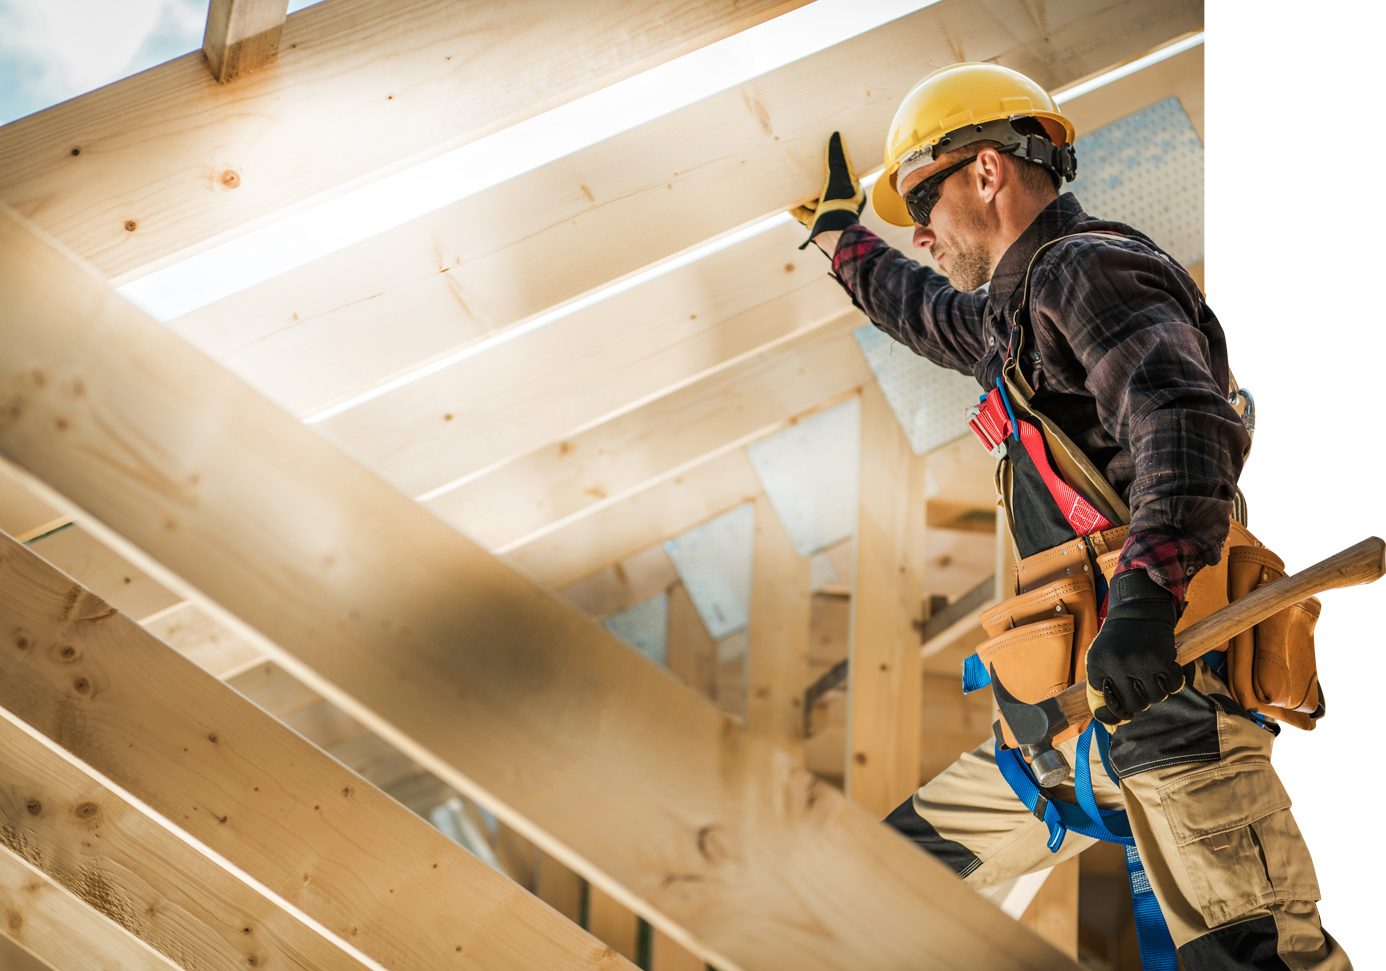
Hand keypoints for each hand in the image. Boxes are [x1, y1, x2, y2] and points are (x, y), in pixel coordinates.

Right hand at [790, 131, 864, 251]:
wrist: (833, 233)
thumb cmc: (840, 203)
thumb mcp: (840, 176)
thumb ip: (837, 157)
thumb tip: (836, 135)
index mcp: (851, 192)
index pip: (841, 174)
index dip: (832, 165)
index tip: (822, 156)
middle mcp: (839, 203)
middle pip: (824, 187)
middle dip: (813, 180)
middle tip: (803, 167)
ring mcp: (827, 214)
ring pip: (812, 201)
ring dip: (803, 193)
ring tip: (791, 181)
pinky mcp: (815, 223)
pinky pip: (802, 213)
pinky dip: (794, 207)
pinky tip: (785, 200)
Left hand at [1084, 570, 1183, 724]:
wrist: (1138, 609)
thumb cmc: (1119, 639)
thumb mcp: (1101, 658)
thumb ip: (1103, 687)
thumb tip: (1112, 724)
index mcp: (1097, 665)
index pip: (1107, 704)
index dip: (1116, 711)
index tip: (1123, 711)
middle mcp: (1116, 664)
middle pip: (1134, 706)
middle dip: (1140, 702)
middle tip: (1141, 689)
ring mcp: (1139, 662)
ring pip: (1156, 698)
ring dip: (1157, 692)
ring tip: (1153, 676)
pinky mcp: (1161, 658)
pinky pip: (1173, 686)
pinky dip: (1174, 682)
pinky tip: (1167, 670)